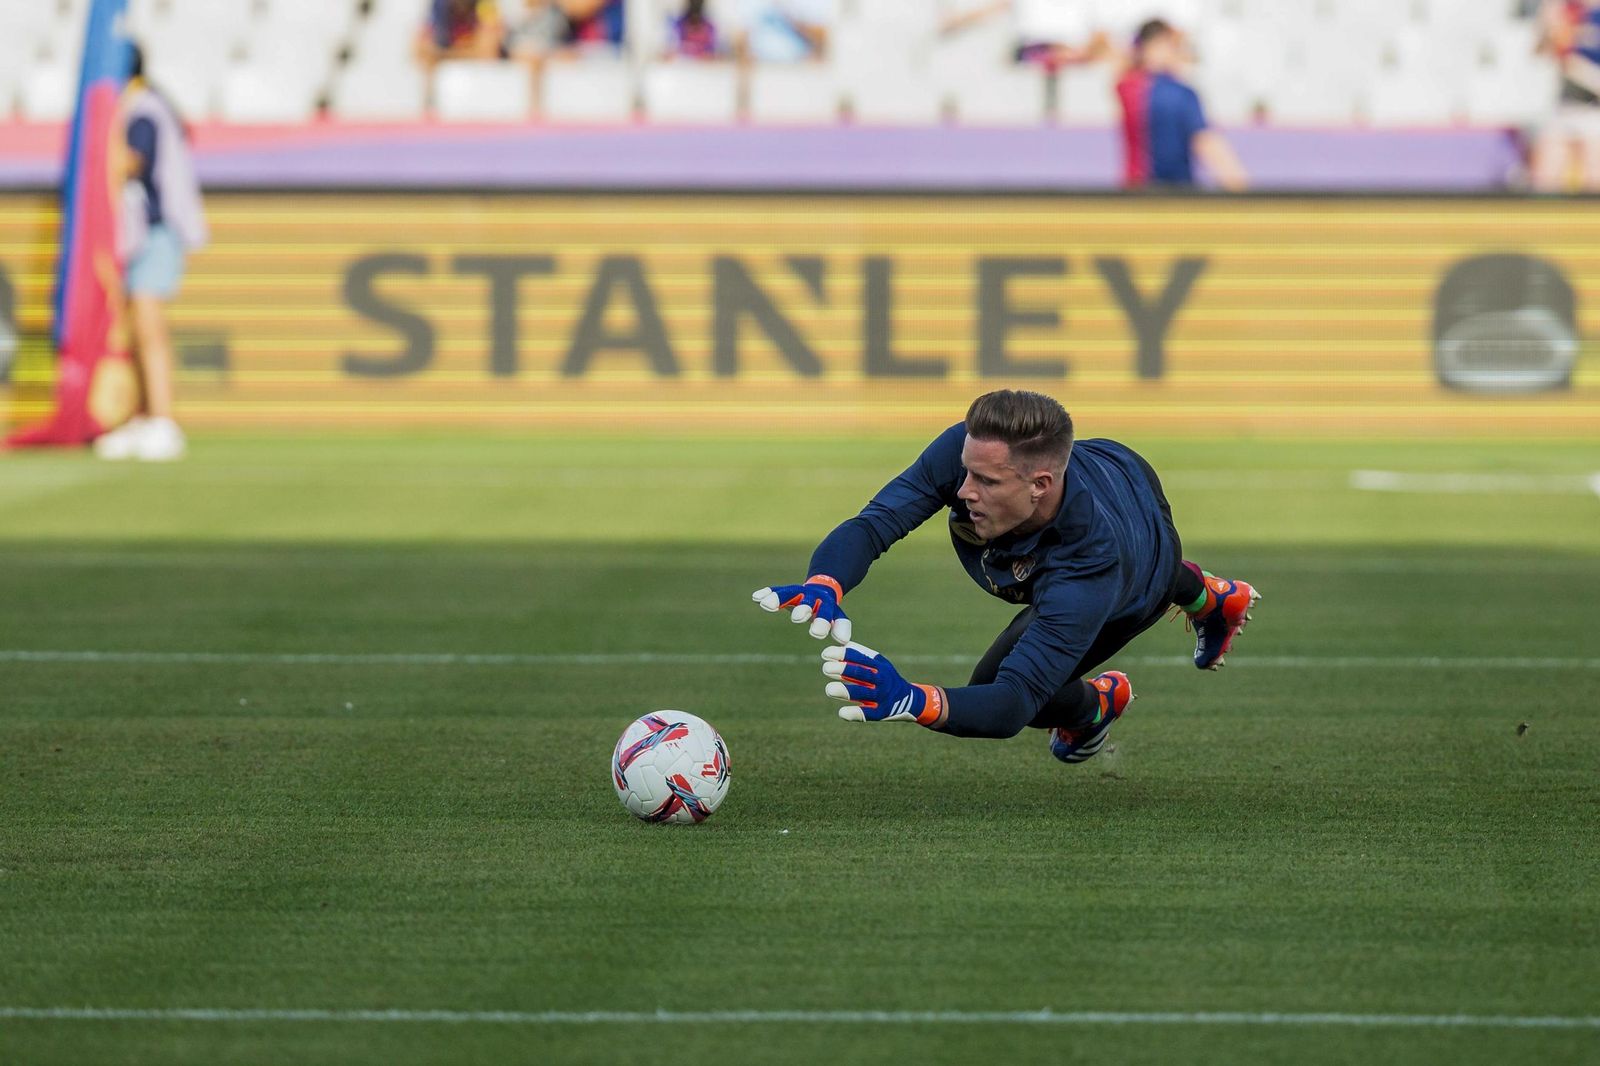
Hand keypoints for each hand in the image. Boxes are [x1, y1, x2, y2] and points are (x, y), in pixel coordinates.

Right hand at [752, 575, 851, 642]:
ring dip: (779, 599)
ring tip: (767, 605)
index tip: (819, 634)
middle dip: (804, 610)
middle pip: (809, 603)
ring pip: (789, 594)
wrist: (822, 585)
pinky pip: (776, 591)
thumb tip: (845, 641)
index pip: (829, 614)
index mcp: (828, 606)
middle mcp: (813, 598)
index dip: (826, 623)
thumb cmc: (827, 609)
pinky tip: (756, 598)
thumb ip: (840, 627)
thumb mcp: (837, 617)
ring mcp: (799, 592)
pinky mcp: (786, 590)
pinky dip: (767, 594)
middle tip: (797, 618)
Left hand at [821, 642, 944, 725]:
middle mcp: (882, 679)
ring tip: (829, 689)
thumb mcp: (878, 664)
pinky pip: (868, 714)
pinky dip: (855, 713)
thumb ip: (860, 655)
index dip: (843, 655)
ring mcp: (882, 696)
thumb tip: (839, 644)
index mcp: (879, 665)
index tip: (825, 654)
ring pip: (863, 693)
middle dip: (843, 670)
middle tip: (825, 668)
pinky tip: (842, 713)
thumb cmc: (886, 679)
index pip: (860, 657)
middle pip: (861, 673)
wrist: (911, 700)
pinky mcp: (882, 713)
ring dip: (846, 691)